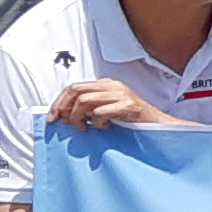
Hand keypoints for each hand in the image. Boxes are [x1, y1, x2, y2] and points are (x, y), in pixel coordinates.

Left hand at [45, 79, 170, 127]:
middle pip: (76, 90)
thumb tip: (64, 115)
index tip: (53, 117)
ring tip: (86, 127)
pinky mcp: (128, 105)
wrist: (159, 125)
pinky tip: (104, 127)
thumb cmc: (133, 121)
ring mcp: (121, 94)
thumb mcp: (107, 110)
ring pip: (85, 100)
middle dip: (64, 108)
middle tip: (65, 122)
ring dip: (79, 117)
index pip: (73, 87)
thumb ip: (88, 108)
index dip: (59, 102)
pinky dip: (98, 121)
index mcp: (106, 85)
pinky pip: (102, 111)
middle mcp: (112, 86)